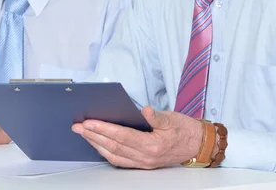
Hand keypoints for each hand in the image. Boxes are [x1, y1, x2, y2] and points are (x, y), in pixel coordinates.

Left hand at [72, 106, 202, 168]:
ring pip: (114, 155)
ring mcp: (143, 163)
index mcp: (153, 145)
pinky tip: (97, 143)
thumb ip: (157, 116)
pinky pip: (119, 161)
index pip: (122, 136)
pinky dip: (105, 152)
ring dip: (96, 144)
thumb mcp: (173, 118)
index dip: (104, 129)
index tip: (89, 122)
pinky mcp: (142, 164)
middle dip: (93, 136)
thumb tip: (145, 110)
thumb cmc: (184, 130)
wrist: (197, 145)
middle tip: (78, 127)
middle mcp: (146, 157)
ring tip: (83, 134)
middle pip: (114, 146)